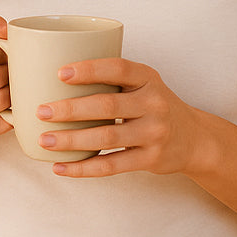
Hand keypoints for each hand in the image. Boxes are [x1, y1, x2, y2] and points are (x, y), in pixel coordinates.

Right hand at [0, 15, 12, 143]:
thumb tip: (5, 27)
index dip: (4, 56)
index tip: (2, 60)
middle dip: (10, 77)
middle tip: (9, 78)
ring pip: (0, 100)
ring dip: (11, 97)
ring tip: (7, 92)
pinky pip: (0, 123)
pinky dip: (9, 116)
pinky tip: (3, 110)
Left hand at [35, 58, 204, 176]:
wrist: (194, 138)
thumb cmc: (154, 106)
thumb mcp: (144, 84)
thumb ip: (113, 79)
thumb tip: (54, 77)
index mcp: (149, 78)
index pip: (119, 68)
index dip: (90, 70)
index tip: (60, 73)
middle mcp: (154, 104)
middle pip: (107, 106)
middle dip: (71, 109)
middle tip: (41, 111)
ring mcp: (154, 133)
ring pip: (106, 137)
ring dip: (72, 140)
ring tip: (45, 140)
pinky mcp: (150, 159)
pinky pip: (111, 165)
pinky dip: (83, 168)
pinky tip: (60, 167)